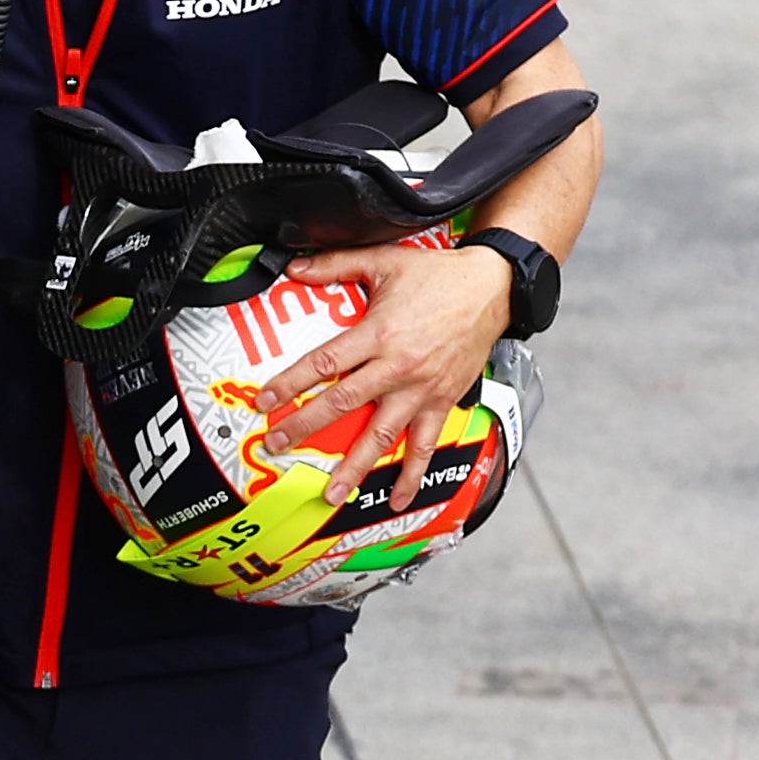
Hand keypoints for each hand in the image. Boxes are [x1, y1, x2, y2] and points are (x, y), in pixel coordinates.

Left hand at [249, 236, 515, 511]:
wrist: (493, 287)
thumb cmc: (440, 275)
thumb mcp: (385, 261)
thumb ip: (335, 264)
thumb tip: (294, 267)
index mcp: (380, 333)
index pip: (326, 362)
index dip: (292, 382)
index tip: (265, 401)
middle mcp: (398, 366)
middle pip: (344, 403)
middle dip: (307, 427)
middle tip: (279, 445)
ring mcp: (421, 389)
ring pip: (383, 435)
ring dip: (356, 467)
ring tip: (332, 493)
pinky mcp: (441, 402)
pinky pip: (424, 444)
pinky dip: (412, 474)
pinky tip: (398, 498)